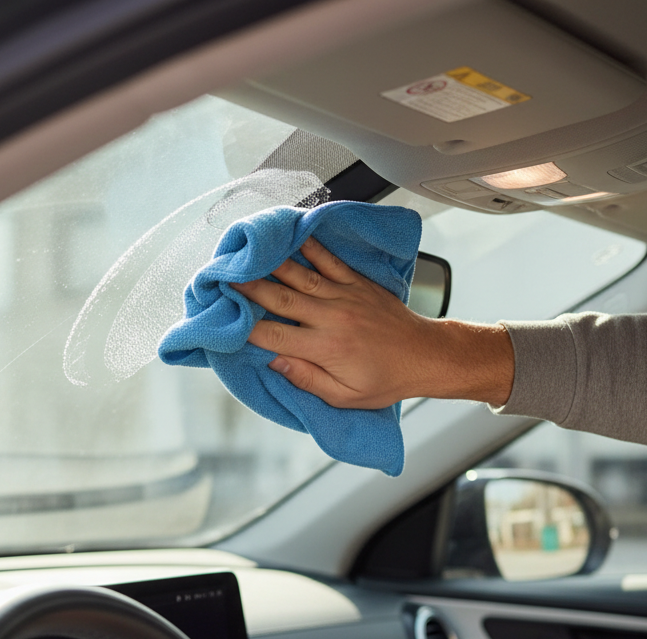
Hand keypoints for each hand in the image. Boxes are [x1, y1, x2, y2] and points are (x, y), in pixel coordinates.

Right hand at [231, 235, 514, 408]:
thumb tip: (274, 362)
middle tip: (222, 275)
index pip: (273, 335)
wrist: (425, 356)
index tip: (224, 318)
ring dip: (270, 263)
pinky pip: (330, 259)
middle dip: (247, 286)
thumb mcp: (345, 397)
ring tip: (245, 252)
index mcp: (325, 349)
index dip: (245, 326)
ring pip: (299, 275)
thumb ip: (308, 380)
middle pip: (279, 298)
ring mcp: (345, 296)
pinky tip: (292, 233)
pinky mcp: (357, 284)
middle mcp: (332, 318)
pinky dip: (310, 245)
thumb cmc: (386, 381)